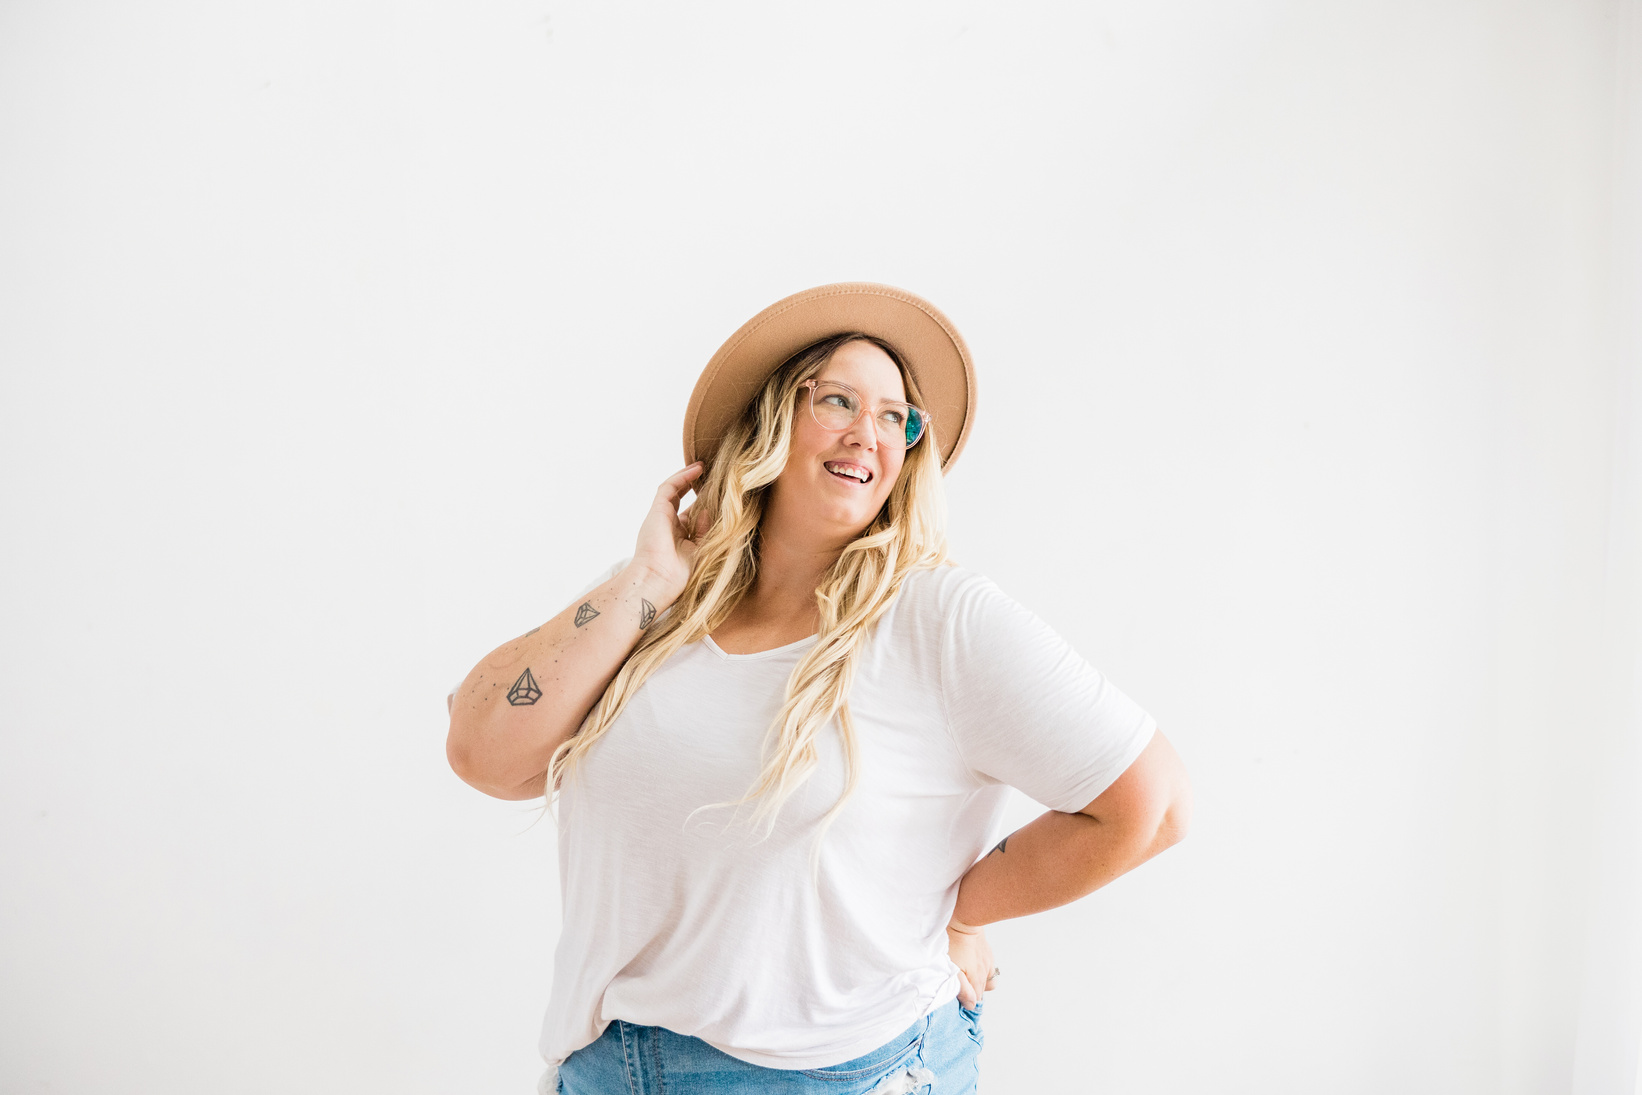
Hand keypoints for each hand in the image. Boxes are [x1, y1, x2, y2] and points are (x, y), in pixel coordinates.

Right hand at [630, 462, 714, 601]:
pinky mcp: (657, 510)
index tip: (717, 495)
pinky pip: (669, 487)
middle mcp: (668, 526)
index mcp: (679, 538)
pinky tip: (697, 470)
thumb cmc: (680, 575)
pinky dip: (682, 477)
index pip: (691, 516)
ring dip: (687, 477)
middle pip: (681, 500)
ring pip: (673, 490)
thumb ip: (705, 530)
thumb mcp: (701, 550)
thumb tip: (707, 511)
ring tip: (703, 467)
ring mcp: (661, 517)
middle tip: (711, 476)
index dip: (703, 504)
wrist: (659, 580)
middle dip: (694, 487)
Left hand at [945, 922, 996, 1007]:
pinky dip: (983, 971)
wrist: (964, 919)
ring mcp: (987, 962)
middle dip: (971, 992)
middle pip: (981, 991)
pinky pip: (989, 968)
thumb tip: (971, 1004)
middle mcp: (985, 973)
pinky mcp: (987, 952)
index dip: (965, 1001)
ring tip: (967, 977)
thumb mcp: (953, 969)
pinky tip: (973, 965)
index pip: (975, 1000)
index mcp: (977, 979)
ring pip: (987, 980)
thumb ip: (962, 988)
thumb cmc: (953, 943)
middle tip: (958, 987)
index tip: (956, 997)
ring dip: (978, 982)